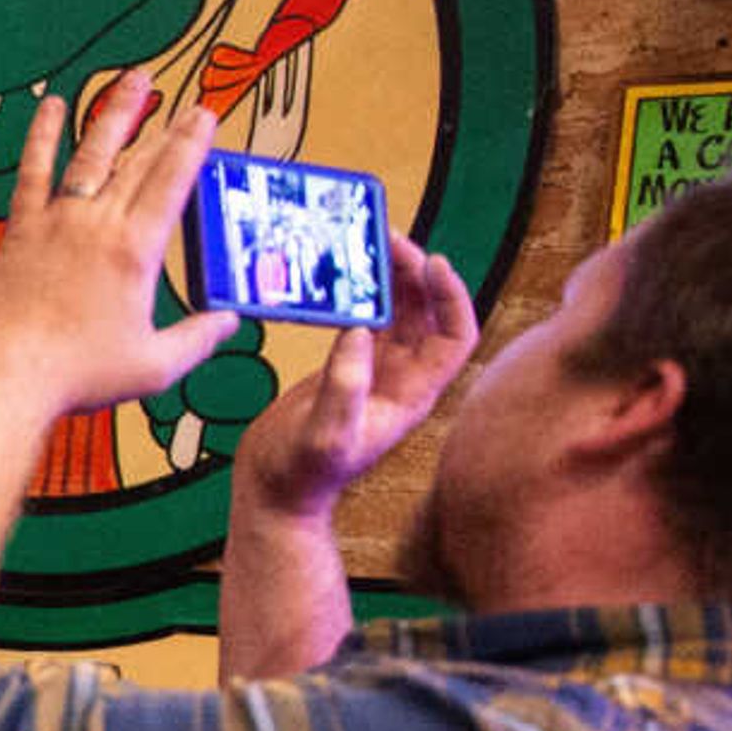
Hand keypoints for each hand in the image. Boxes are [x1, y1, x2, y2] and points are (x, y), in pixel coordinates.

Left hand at [0, 71, 239, 432]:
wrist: (6, 377)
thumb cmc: (77, 375)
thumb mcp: (154, 365)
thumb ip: (197, 338)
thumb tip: (227, 321)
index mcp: (136, 251)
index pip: (173, 182)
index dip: (191, 143)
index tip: (204, 114)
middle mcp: (97, 225)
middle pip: (139, 165)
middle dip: (166, 129)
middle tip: (185, 101)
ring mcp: (56, 223)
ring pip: (92, 155)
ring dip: (115, 114)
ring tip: (136, 79)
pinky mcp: (21, 231)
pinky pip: (33, 173)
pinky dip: (42, 137)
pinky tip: (50, 107)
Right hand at [230, 232, 478, 517]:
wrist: (275, 490)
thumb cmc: (301, 474)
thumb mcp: (325, 437)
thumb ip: (345, 387)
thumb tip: (360, 331)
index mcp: (411, 395)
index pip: (456, 337)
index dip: (452, 297)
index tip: (430, 264)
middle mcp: (403, 379)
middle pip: (428, 313)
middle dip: (415, 273)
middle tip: (387, 240)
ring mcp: (376, 371)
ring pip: (398, 311)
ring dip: (390, 277)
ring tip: (368, 245)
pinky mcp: (347, 366)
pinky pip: (365, 319)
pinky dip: (360, 294)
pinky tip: (341, 276)